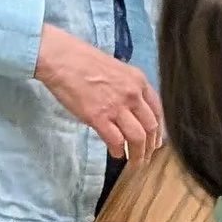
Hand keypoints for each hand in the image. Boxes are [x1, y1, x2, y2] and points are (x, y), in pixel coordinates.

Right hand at [34, 23, 163, 159]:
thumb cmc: (84, 61)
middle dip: (151, 146)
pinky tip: (116, 154)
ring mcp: (116, 107)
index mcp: (139, 81)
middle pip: (151, 127)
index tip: (156, 140)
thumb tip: (131, 108)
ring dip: (138, 154)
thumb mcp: (117, 70)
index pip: (158, 111)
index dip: (159, 129)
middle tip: (148, 156)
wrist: (62, 59)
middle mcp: (133, 95)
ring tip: (135, 162)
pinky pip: (115, 140)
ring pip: (137, 137)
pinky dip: (118, 150)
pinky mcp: (98, 117)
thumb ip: (128, 88)